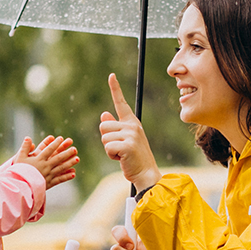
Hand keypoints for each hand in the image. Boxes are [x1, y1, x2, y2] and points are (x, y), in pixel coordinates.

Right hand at [14, 135, 77, 189]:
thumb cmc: (18, 172)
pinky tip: (73, 174)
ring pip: (61, 168)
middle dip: (66, 153)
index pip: (48, 150)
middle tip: (74, 148)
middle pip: (58, 158)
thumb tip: (28, 137)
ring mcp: (48, 175)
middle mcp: (45, 167)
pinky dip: (66, 176)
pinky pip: (59, 179)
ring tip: (77, 159)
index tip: (60, 139)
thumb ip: (24, 147)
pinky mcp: (48, 183)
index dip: (55, 144)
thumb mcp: (19, 158)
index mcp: (38, 160)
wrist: (19, 186)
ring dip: (70, 163)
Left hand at [100, 73, 161, 192]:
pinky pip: (107, 147)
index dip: (115, 89)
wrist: (146, 174)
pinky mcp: (127, 146)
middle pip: (104, 126)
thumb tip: (104, 114)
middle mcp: (132, 126)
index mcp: (132, 123)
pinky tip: (122, 159)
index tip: (111, 75)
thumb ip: (114, 128)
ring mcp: (131, 135)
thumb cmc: (133, 158)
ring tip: (122, 154)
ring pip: (104, 138)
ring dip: (109, 149)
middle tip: (120, 149)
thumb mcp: (124, 140)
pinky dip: (111, 156)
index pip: (121, 103)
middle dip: (107, 139)